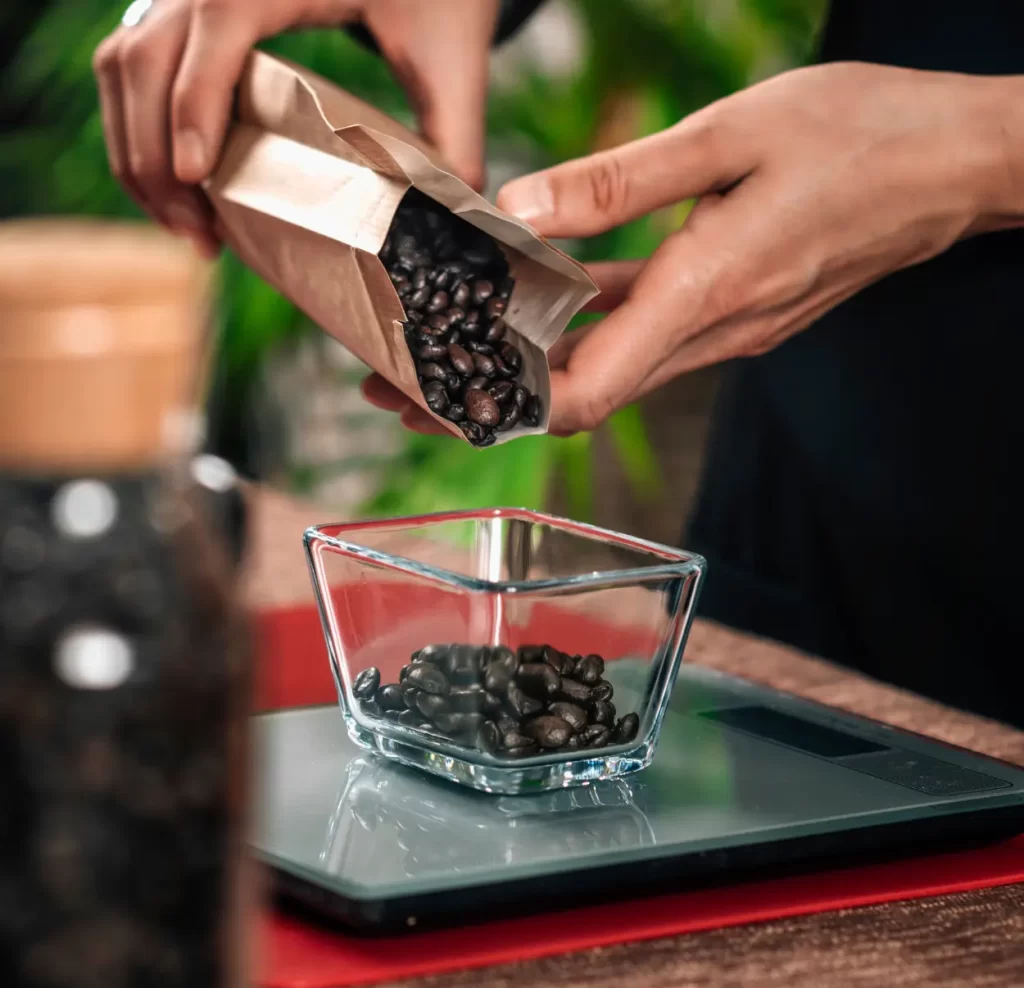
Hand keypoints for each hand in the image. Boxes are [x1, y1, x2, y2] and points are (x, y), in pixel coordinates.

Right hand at [93, 0, 498, 258]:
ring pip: (123, 62)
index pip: (218, 21)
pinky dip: (139, 128)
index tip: (197, 178)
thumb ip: (454, 135)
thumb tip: (457, 221)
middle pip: (146, 53)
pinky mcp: (182, 11)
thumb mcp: (451, 55)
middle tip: (198, 239)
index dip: (196, 100)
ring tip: (188, 228)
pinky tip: (180, 188)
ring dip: (138, 151)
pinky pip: (132, 64)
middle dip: (155, 157)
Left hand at [474, 62, 1017, 434]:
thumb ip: (620, 181)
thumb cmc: (861, 136)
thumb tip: (521, 211)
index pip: (588, 393)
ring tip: (463, 334)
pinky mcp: (737, 311)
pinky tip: (549, 292)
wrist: (956, 165)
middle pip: (585, 394)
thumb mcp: (731, 135)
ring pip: (614, 364)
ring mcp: (727, 329)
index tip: (442, 395)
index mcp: (705, 294)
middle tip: (416, 378)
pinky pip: (650, 330)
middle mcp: (714, 332)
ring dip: (541, 359)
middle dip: (498, 392)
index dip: (509, 406)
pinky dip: (594, 323)